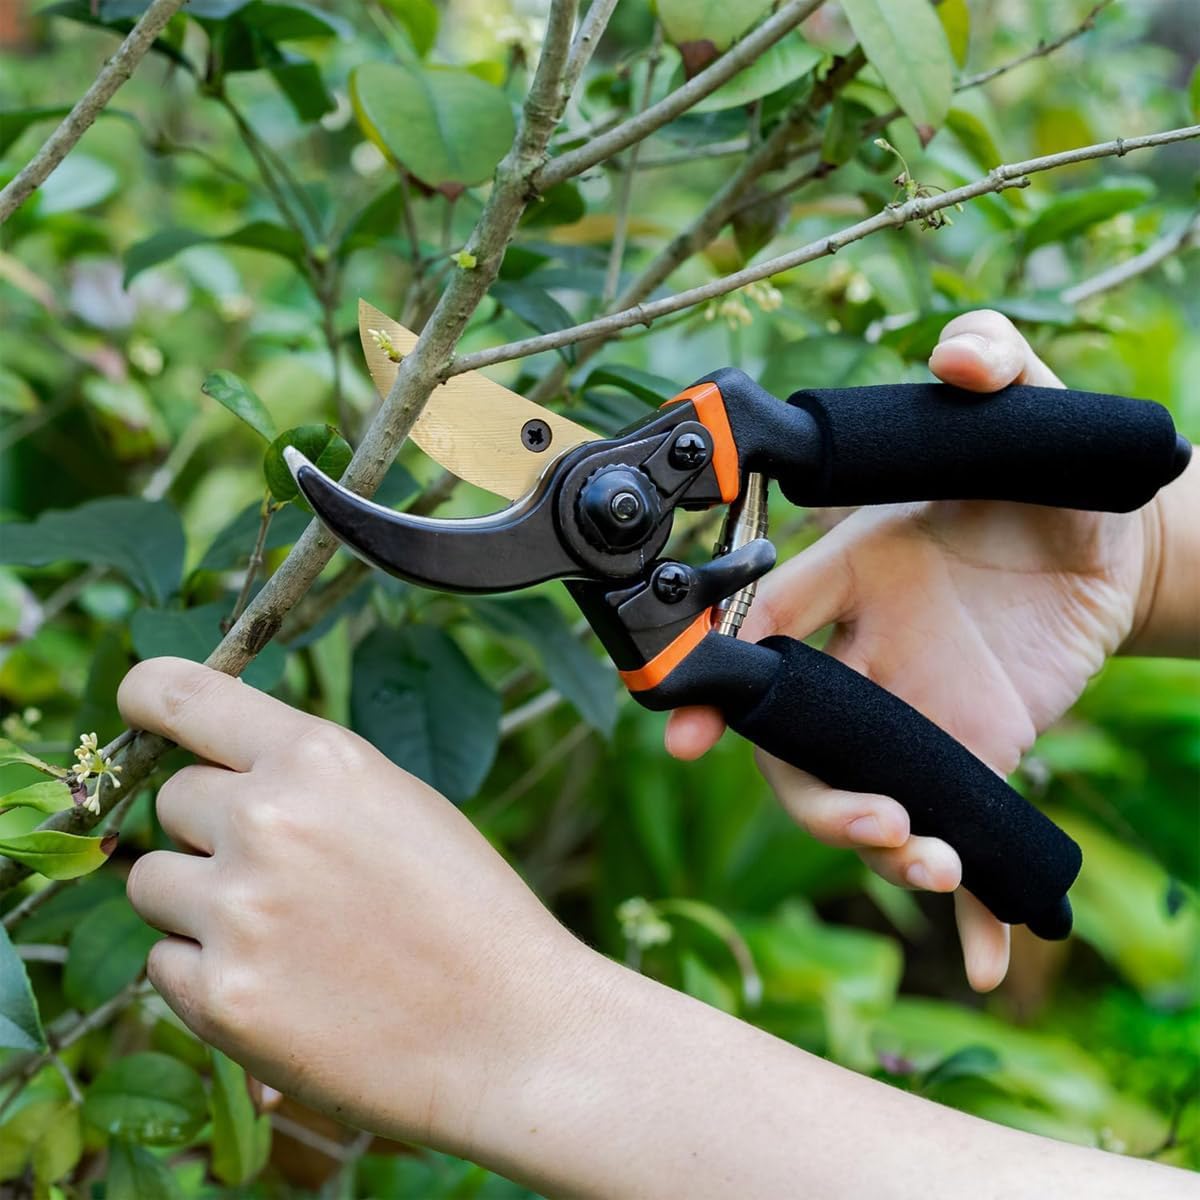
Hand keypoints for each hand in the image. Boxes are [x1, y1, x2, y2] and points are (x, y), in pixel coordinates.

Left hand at [120, 657, 589, 1153]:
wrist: (511, 1029)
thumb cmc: (466, 909)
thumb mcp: (397, 802)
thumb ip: (304, 777)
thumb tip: (217, 768)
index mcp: (319, 758)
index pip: (179, 696)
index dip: (147, 700)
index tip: (139, 712)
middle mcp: (267, 820)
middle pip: (170, 801)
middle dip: (210, 830)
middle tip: (282, 873)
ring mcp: (237, 910)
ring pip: (152, 882)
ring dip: (197, 901)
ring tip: (283, 933)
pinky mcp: (220, 997)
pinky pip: (163, 964)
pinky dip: (206, 973)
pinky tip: (282, 986)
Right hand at [665, 310, 1157, 991]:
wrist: (1111, 546)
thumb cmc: (1045, 478)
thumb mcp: (1028, 412)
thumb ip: (997, 364)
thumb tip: (963, 354)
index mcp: (849, 575)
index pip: (764, 631)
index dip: (712, 680)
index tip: (680, 729)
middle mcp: (863, 653)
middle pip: (792, 740)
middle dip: (808, 790)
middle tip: (873, 818)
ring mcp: (911, 713)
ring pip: (850, 792)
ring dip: (874, 844)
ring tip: (934, 860)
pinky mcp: (968, 756)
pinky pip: (950, 836)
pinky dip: (965, 909)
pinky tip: (993, 958)